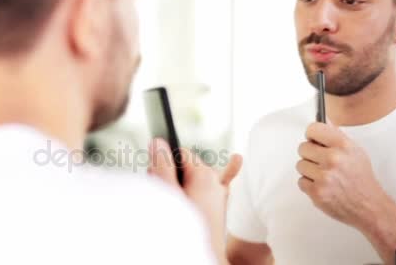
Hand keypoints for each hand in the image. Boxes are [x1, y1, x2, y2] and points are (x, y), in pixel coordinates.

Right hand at [148, 138, 242, 263]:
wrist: (202, 256)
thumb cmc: (185, 229)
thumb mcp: (168, 194)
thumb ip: (162, 166)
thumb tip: (159, 142)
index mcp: (203, 175)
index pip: (180, 152)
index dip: (166, 162)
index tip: (157, 177)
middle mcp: (214, 181)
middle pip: (185, 165)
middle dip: (170, 175)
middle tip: (164, 196)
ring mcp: (218, 193)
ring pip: (193, 178)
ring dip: (180, 187)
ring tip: (174, 206)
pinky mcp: (217, 205)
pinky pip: (221, 182)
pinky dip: (226, 171)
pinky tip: (238, 158)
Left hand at [296, 122, 387, 227]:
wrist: (369, 206)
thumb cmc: (361, 179)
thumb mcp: (355, 151)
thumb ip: (337, 137)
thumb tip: (323, 123)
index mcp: (343, 146)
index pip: (313, 129)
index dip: (312, 135)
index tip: (314, 140)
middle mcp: (333, 159)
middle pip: (303, 147)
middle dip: (310, 154)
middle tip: (321, 161)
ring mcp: (324, 176)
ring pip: (300, 165)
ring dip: (309, 170)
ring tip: (324, 175)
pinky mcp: (317, 192)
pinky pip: (301, 181)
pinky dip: (309, 185)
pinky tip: (322, 186)